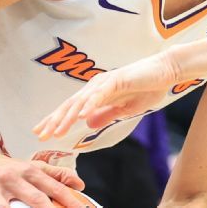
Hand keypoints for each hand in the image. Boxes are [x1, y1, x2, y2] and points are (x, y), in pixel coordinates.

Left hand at [33, 53, 180, 140]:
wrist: (166, 72)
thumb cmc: (148, 88)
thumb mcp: (126, 109)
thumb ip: (107, 114)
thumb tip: (89, 124)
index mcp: (97, 94)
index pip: (72, 109)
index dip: (56, 121)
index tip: (42, 133)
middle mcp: (96, 87)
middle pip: (70, 106)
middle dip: (54, 121)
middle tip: (40, 135)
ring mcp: (105, 82)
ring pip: (81, 102)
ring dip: (67, 117)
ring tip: (56, 131)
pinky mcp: (117, 80)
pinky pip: (100, 95)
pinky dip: (90, 105)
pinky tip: (82, 116)